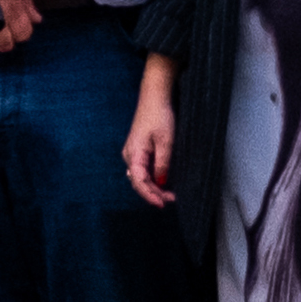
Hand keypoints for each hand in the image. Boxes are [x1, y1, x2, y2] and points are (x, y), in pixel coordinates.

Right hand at [124, 60, 175, 207]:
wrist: (154, 97)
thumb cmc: (159, 116)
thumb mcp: (166, 141)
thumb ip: (163, 163)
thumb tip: (161, 181)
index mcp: (134, 154)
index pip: (138, 182)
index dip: (149, 195)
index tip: (162, 204)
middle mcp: (129, 155)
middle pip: (138, 182)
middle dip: (153, 193)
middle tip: (171, 200)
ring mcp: (132, 152)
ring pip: (140, 177)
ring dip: (152, 187)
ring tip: (169, 194)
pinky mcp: (138, 150)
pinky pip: (142, 170)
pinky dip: (151, 178)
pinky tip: (162, 181)